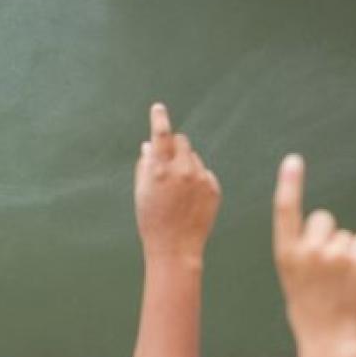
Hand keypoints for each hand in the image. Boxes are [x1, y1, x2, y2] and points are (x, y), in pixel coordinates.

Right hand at [134, 102, 220, 261]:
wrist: (176, 248)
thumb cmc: (152, 221)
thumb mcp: (141, 193)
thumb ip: (145, 165)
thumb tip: (149, 146)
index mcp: (160, 170)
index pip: (161, 134)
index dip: (158, 118)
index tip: (159, 108)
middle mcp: (183, 170)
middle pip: (182, 141)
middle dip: (174, 147)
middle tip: (167, 164)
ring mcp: (201, 179)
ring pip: (194, 158)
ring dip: (186, 165)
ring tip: (178, 192)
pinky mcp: (214, 188)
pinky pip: (205, 173)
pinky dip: (197, 180)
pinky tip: (189, 200)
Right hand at [273, 154, 355, 344]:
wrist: (329, 339)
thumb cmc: (309, 310)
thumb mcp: (293, 278)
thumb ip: (302, 251)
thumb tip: (325, 228)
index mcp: (286, 254)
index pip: (286, 211)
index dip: (289, 183)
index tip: (293, 161)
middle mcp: (308, 249)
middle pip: (323, 218)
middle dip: (326, 233)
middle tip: (325, 267)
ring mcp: (335, 253)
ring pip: (345, 234)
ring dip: (346, 251)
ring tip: (339, 281)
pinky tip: (354, 278)